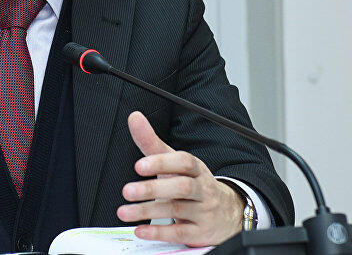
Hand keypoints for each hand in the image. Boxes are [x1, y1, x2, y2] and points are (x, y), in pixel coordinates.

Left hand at [117, 111, 243, 246]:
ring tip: (124, 211)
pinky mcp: (200, 232)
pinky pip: (180, 233)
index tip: (139, 165)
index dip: (162, 163)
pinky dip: (159, 233)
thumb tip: (134, 118)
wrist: (226, 212)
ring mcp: (203, 211)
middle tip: (127, 190)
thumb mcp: (174, 162)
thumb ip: (151, 142)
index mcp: (196, 169)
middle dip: (152, 189)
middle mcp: (202, 188)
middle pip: (181, 187)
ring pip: (177, 209)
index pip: (184, 162)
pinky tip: (141, 230)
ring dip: (148, 211)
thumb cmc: (193, 183)